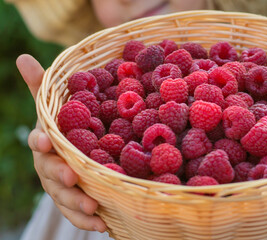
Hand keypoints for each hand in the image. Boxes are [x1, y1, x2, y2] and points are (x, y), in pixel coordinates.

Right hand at [17, 54, 106, 231]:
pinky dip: (88, 221)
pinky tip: (104, 226)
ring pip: (65, 197)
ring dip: (77, 204)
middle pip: (51, 173)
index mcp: (47, 143)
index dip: (41, 141)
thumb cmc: (67, 126)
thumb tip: (23, 56)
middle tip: (73, 178)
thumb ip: (43, 87)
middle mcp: (50, 166)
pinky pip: (78, 214)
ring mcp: (61, 186)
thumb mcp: (58, 106)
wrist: (76, 151)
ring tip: (94, 208)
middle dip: (60, 176)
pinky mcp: (75, 201)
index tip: (47, 140)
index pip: (39, 141)